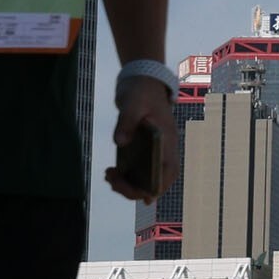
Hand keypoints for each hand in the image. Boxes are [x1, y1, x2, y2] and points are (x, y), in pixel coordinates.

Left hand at [105, 73, 177, 200]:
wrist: (141, 81)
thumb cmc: (141, 91)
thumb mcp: (132, 102)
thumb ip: (126, 121)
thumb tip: (120, 142)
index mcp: (167, 138)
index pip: (169, 169)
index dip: (160, 186)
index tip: (144, 197)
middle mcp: (163, 148)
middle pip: (157, 179)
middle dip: (135, 188)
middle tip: (112, 181)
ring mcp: (154, 150)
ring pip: (147, 178)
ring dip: (129, 184)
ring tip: (109, 176)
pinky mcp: (143, 150)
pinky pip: (138, 170)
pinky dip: (126, 177)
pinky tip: (111, 172)